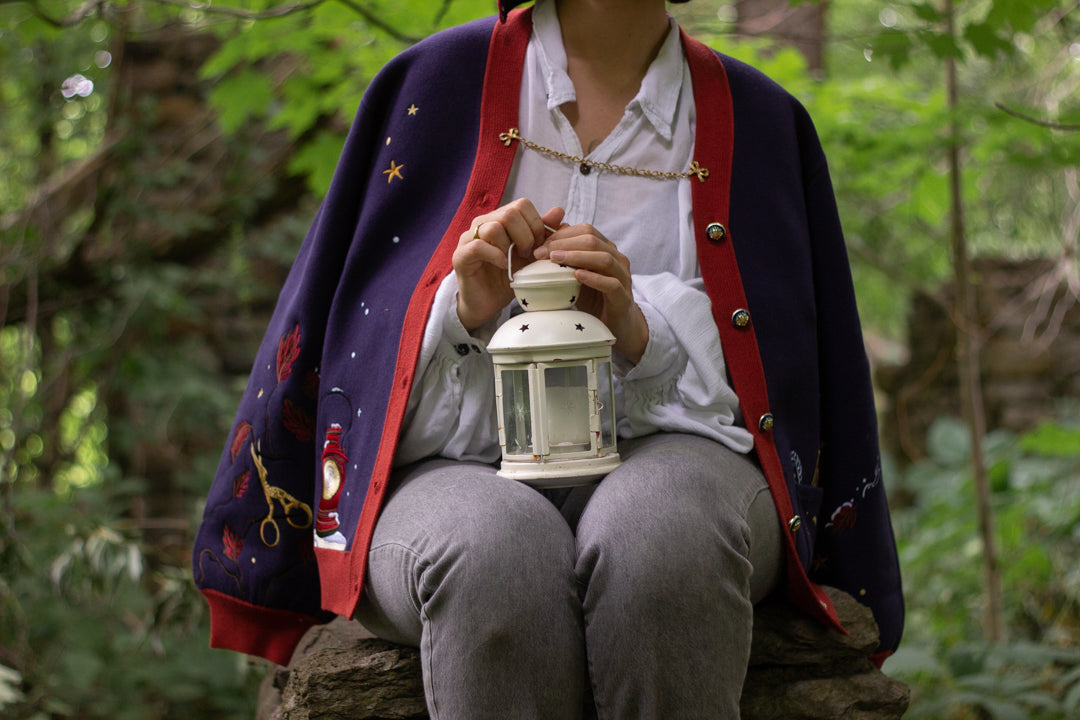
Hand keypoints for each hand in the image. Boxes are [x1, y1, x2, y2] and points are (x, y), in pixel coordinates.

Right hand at [453, 199, 564, 331]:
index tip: (539, 245)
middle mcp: (483, 223)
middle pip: (509, 213)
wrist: (488, 303)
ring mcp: (469, 238)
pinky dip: (496, 256)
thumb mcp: (531, 255)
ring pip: (494, 227)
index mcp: (499, 219)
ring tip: (514, 261)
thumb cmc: (508, 277)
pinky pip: (479, 246)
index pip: (521, 205)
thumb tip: (560, 211)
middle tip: (528, 254)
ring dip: (511, 246)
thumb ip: (543, 234)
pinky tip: (503, 266)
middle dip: (526, 235)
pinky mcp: (461, 255)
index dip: (536, 224)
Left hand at [534, 224, 648, 363]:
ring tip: (555, 260)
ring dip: (577, 257)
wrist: (615, 325)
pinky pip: (612, 284)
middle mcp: (617, 259)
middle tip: (541, 253)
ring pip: (604, 259)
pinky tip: (577, 276)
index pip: (586, 230)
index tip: (540, 245)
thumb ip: (564, 257)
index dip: (562, 235)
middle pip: (593, 240)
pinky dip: (594, 278)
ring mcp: (623, 277)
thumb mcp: (574, 275)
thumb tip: (546, 236)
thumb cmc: (593, 298)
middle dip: (564, 244)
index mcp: (606, 249)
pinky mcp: (623, 297)